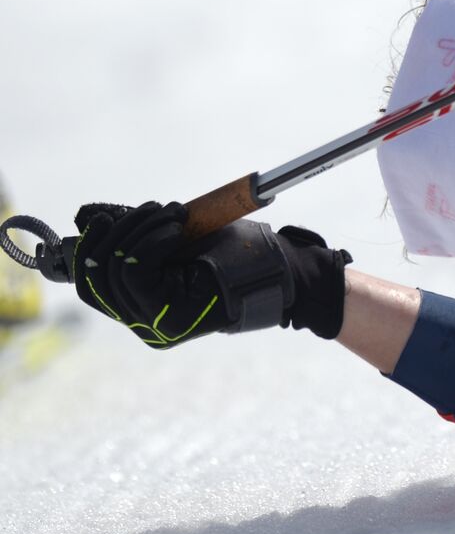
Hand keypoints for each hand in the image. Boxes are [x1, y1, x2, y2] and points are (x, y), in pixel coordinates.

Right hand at [73, 201, 350, 348]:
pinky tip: (174, 228)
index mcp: (144, 305)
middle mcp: (144, 322)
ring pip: (114, 270)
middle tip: (155, 208)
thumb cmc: (241, 255)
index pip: (91, 283)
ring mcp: (155, 325)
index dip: (88, 247)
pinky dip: (150, 241)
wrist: (286, 272)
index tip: (102, 217)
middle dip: (117, 231)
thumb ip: (141, 233)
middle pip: (95, 275)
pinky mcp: (170, 319)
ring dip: (139, 230)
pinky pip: (136, 272)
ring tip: (172, 214)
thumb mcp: (183, 238)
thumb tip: (88, 216)